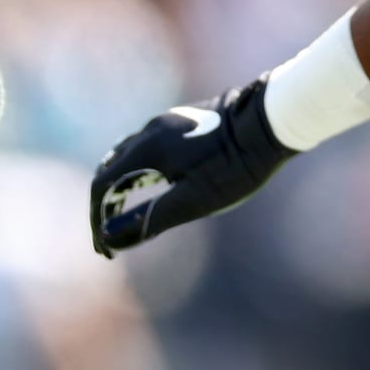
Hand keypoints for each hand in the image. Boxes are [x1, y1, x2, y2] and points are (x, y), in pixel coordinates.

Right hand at [89, 77, 297, 257]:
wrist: (271, 121)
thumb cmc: (235, 164)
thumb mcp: (194, 200)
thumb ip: (150, 218)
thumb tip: (109, 237)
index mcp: (146, 149)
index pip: (102, 185)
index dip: (97, 219)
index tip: (106, 249)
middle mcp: (150, 130)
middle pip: (109, 169)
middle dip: (105, 205)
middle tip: (112, 238)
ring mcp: (167, 121)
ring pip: (127, 155)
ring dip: (120, 186)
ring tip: (124, 214)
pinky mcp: (184, 120)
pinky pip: (147, 146)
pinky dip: (137, 171)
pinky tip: (153, 183)